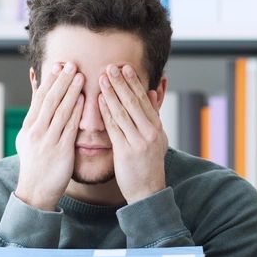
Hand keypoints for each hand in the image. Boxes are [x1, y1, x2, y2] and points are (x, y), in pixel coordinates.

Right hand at [15, 61, 83, 209]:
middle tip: (70, 64)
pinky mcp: (59, 151)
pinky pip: (68, 127)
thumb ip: (36, 115)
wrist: (35, 191)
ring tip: (79, 76)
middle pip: (49, 101)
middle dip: (60, 81)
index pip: (39, 99)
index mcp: (28, 127)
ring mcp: (47, 141)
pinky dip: (75, 112)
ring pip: (59, 111)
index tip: (57, 65)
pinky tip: (82, 100)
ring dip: (70, 92)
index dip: (49, 81)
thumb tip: (37, 92)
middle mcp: (35, 131)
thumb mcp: (28, 138)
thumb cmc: (36, 163)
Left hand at [97, 63, 167, 204]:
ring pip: (123, 112)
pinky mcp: (126, 151)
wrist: (148, 190)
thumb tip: (153, 92)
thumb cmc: (149, 163)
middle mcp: (151, 132)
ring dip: (111, 93)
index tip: (124, 68)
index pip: (145, 99)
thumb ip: (153, 114)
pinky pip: (114, 128)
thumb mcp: (158, 137)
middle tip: (110, 66)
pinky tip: (99, 101)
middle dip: (121, 83)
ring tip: (102, 78)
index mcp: (158, 127)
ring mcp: (139, 142)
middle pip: (134, 102)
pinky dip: (106, 112)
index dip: (134, 82)